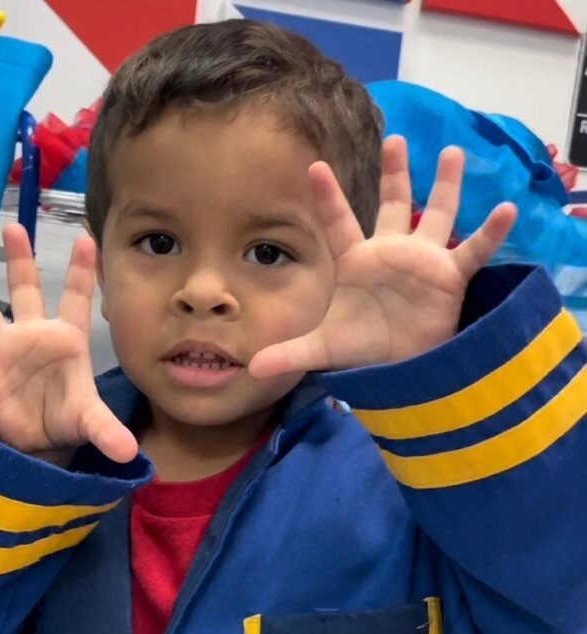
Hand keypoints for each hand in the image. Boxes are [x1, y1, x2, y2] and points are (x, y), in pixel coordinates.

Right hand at [0, 224, 137, 463]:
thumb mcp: (90, 423)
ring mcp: (1, 352)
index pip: (76, 301)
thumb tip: (128, 453)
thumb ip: (107, 431)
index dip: (81, 271)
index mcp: (65, 340)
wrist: (40, 442)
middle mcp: (31, 337)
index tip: (85, 238)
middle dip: (21, 260)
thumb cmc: (67, 419)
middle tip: (15, 226)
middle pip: (25, 291)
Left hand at [249, 136, 517, 376]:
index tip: (314, 167)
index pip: (338, 224)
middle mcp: (391, 253)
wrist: (401, 370)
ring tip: (454, 152)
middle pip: (393, 205)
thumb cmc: (364, 349)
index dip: (327, 198)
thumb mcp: (324, 348)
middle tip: (395, 138)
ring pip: (437, 215)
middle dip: (395, 174)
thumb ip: (290, 353)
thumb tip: (252, 370)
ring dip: (446, 186)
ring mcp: (423, 261)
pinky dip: (491, 232)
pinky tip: (506, 208)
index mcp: (357, 261)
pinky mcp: (450, 277)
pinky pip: (474, 251)